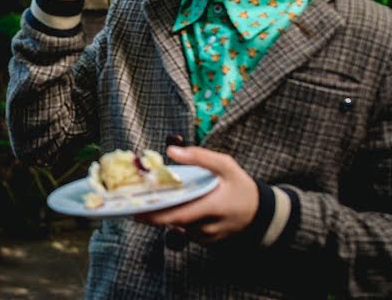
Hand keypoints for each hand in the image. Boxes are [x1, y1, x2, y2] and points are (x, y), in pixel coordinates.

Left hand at [135, 146, 257, 243]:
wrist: (259, 211)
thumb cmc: (240, 185)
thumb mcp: (225, 165)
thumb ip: (199, 157)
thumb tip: (171, 151)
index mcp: (213, 206)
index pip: (180, 215)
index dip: (157, 215)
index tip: (136, 211)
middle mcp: (208, 226)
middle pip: (173, 223)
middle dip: (152, 216)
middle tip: (133, 206)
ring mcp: (207, 236)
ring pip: (178, 227)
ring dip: (163, 216)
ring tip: (147, 202)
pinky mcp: (205, 240)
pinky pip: (185, 230)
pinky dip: (174, 220)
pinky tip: (166, 208)